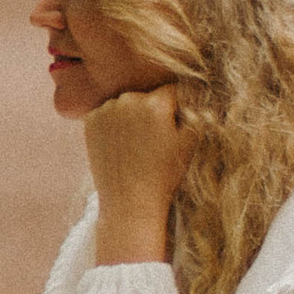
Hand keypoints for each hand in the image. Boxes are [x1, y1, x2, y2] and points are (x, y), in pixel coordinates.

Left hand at [82, 82, 192, 261]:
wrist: (129, 202)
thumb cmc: (164, 175)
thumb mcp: (190, 144)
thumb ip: (200, 115)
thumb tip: (203, 98)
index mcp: (154, 104)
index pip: (172, 91)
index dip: (178, 106)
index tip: (177, 125)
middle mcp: (127, 100)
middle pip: (148, 96)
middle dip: (154, 110)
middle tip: (156, 138)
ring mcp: (105, 110)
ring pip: (127, 103)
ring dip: (133, 115)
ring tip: (138, 144)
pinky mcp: (90, 121)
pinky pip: (108, 113)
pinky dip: (114, 123)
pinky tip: (122, 144)